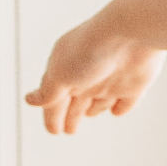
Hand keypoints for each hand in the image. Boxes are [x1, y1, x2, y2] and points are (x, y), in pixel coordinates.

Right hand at [27, 19, 165, 134]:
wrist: (131, 34)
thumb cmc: (90, 50)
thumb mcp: (60, 74)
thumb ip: (49, 92)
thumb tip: (30, 101)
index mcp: (65, 70)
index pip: (54, 98)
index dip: (52, 116)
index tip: (53, 131)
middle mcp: (87, 75)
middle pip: (76, 101)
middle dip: (70, 115)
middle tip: (68, 130)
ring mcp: (112, 78)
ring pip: (100, 100)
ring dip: (93, 109)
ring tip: (87, 115)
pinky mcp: (135, 82)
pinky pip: (127, 100)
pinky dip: (122, 107)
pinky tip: (117, 112)